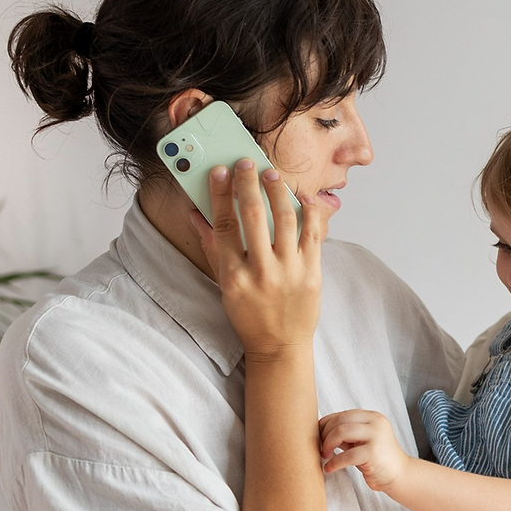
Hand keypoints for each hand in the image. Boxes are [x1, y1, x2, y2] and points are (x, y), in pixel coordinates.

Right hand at [190, 160, 323, 358]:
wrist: (280, 346)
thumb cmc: (250, 317)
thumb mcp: (225, 287)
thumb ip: (213, 249)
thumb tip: (197, 215)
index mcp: (234, 277)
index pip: (224, 226)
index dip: (220, 195)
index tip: (220, 171)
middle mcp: (261, 273)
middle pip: (252, 216)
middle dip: (248, 184)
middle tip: (246, 163)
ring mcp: (289, 272)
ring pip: (284, 219)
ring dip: (276, 191)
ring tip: (271, 175)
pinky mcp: (312, 273)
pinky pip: (313, 233)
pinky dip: (309, 211)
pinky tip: (301, 197)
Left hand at [319, 409, 411, 491]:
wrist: (400, 475)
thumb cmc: (378, 459)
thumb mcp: (362, 441)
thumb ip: (346, 433)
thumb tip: (320, 431)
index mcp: (372, 416)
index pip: (342, 414)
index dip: (325, 425)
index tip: (318, 436)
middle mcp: (375, 422)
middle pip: (340, 421)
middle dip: (325, 435)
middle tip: (321, 448)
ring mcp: (376, 436)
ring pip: (341, 432)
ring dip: (327, 445)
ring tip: (324, 456)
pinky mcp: (373, 453)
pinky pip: (346, 455)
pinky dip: (334, 462)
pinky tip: (329, 468)